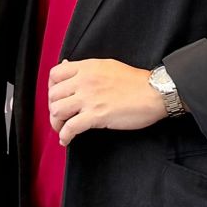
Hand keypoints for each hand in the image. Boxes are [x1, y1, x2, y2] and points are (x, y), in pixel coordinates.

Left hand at [47, 58, 166, 145]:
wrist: (154, 92)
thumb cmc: (135, 82)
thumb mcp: (107, 66)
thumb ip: (86, 68)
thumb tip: (67, 66)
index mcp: (87, 67)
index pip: (55, 74)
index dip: (51, 88)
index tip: (57, 97)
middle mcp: (84, 81)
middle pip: (53, 95)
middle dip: (53, 108)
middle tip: (60, 116)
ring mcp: (89, 98)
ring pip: (57, 111)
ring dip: (56, 123)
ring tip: (62, 128)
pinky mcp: (96, 116)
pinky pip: (71, 128)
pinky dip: (65, 136)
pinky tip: (67, 140)